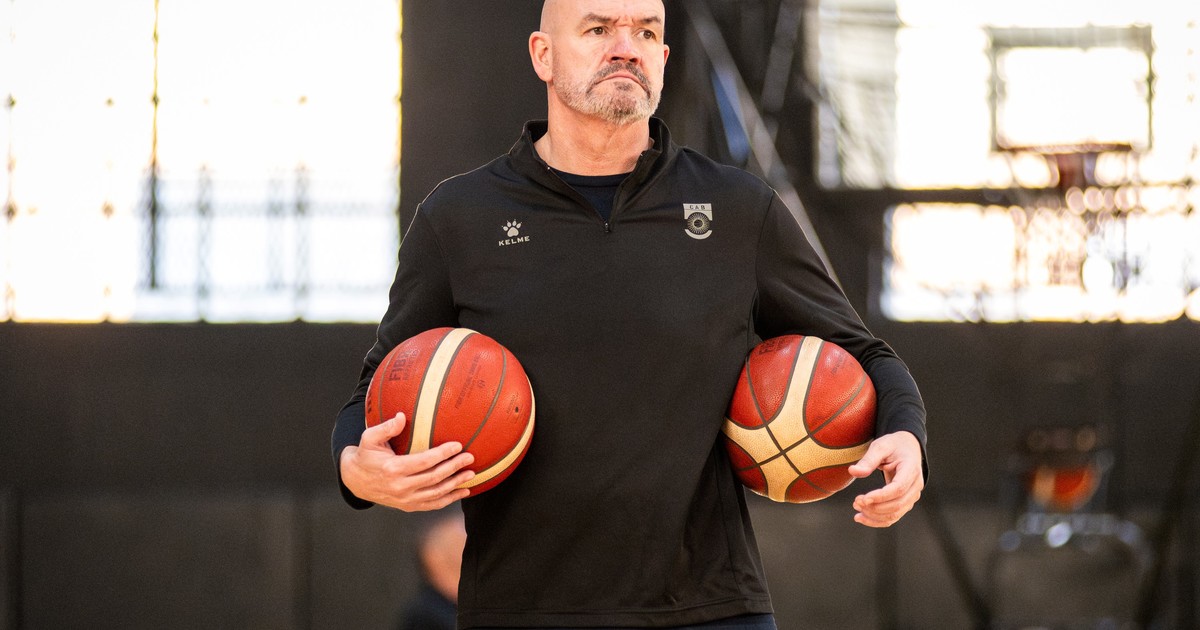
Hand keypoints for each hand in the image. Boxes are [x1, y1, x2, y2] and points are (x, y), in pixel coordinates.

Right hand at [339, 412, 475, 510]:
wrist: (354, 480)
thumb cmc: (364, 455)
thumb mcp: (369, 438)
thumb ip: (386, 427)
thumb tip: (402, 416)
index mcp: (393, 469)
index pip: (424, 461)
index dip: (442, 454)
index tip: (458, 445)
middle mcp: (400, 487)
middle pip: (434, 477)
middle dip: (454, 467)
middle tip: (470, 457)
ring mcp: (405, 499)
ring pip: (436, 493)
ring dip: (456, 484)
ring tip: (471, 474)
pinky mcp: (408, 506)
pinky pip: (432, 505)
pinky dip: (449, 499)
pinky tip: (463, 492)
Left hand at [847, 430, 923, 527]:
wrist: (907, 447)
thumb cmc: (894, 445)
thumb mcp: (881, 446)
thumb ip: (868, 460)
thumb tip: (853, 471)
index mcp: (911, 469)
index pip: (898, 488)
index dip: (881, 496)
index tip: (863, 498)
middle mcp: (915, 485)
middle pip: (897, 504)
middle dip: (875, 507)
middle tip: (856, 502)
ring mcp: (912, 496)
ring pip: (895, 514)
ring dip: (874, 515)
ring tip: (856, 508)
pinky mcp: (906, 502)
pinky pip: (893, 516)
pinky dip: (877, 520)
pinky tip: (861, 517)